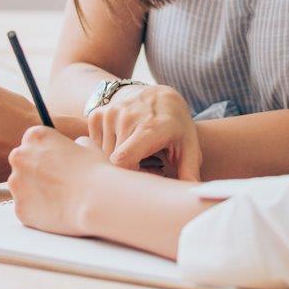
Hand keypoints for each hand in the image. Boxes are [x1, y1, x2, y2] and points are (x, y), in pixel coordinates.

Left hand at [8, 128, 113, 236]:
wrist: (97, 201)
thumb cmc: (95, 171)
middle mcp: (19, 156)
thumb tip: (74, 146)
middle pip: (22, 163)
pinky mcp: (19, 208)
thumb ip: (73, 143)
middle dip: (34, 172)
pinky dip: (37, 211)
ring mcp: (16, 184)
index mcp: (35, 136)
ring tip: (59, 198)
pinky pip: (26, 209)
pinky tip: (56, 211)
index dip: (45, 153)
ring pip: (21, 187)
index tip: (55, 162)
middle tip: (56, 182)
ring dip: (35, 191)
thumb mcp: (86, 146)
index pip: (31, 142)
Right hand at [87, 83, 201, 179]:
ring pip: (103, 155)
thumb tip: (194, 193)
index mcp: (150, 127)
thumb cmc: (175, 125)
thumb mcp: (189, 146)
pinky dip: (106, 151)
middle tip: (145, 166)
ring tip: (135, 156)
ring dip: (116, 162)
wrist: (158, 95)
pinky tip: (123, 145)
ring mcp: (110, 114)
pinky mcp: (97, 114)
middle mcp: (126, 117)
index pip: (122, 161)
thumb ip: (190, 171)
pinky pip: (94, 145)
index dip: (130, 176)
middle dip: (127, 171)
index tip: (145, 174)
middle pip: (113, 162)